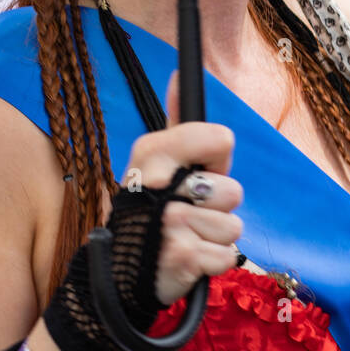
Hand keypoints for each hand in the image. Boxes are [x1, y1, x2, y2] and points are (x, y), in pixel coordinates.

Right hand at [43, 72, 243, 350]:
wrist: (116, 276)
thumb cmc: (147, 212)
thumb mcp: (155, 163)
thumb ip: (176, 122)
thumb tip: (178, 74)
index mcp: (152, 151)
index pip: (220, 138)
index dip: (217, 162)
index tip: (198, 173)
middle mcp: (160, 184)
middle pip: (232, 189)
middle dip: (218, 207)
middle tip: (189, 213)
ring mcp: (170, 223)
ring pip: (233, 226)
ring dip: (215, 238)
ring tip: (186, 238)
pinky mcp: (183, 259)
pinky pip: (228, 257)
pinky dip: (213, 264)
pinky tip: (187, 260)